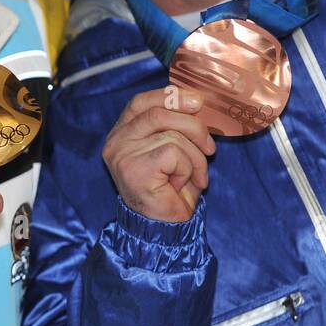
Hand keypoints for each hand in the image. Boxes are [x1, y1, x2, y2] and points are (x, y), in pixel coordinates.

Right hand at [102, 85, 216, 222]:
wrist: (163, 228)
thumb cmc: (169, 189)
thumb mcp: (171, 148)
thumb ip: (174, 126)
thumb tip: (196, 101)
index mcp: (121, 134)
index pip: (140, 102)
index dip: (170, 96)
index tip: (197, 101)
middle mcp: (116, 142)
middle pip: (159, 113)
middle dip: (194, 127)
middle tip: (210, 147)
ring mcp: (123, 155)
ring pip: (173, 135)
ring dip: (195, 158)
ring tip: (194, 177)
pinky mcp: (136, 169)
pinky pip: (174, 153)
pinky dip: (189, 169)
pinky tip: (181, 185)